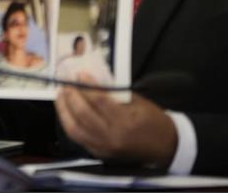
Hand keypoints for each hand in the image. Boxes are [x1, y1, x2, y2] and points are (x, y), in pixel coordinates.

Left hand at [55, 83, 177, 167]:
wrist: (166, 147)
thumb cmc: (153, 120)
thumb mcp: (137, 100)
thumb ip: (113, 91)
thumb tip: (91, 78)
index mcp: (125, 121)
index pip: (99, 100)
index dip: (86, 86)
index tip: (80, 74)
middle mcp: (112, 137)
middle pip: (83, 114)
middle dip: (71, 96)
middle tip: (67, 83)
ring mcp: (104, 147)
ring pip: (75, 129)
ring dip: (64, 110)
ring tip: (61, 96)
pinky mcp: (100, 153)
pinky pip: (78, 138)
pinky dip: (69, 123)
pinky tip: (66, 112)